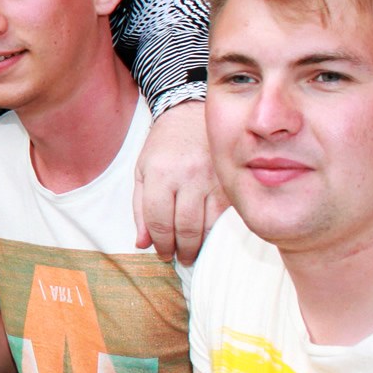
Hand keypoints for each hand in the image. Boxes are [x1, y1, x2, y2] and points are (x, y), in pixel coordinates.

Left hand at [132, 100, 222, 263]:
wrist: (191, 114)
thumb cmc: (163, 146)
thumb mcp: (142, 172)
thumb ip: (140, 209)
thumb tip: (143, 244)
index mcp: (160, 174)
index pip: (159, 221)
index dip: (160, 244)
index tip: (163, 255)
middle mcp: (188, 176)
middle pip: (186, 227)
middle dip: (182, 250)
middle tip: (180, 258)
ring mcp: (213, 178)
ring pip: (210, 225)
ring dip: (202, 245)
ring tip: (195, 252)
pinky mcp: (231, 180)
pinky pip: (227, 215)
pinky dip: (220, 230)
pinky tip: (213, 236)